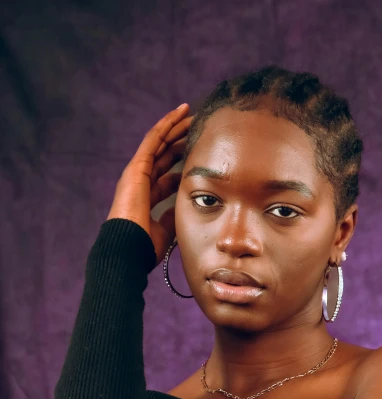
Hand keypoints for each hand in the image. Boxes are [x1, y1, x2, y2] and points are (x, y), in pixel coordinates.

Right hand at [107, 103, 193, 265]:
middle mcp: (140, 182)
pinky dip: (166, 125)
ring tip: (190, 112)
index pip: (166, 175)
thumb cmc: (144, 246)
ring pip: (159, 142)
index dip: (182, 164)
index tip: (198, 156)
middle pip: (163, 155)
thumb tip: (184, 206)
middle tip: (198, 127)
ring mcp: (137, 173)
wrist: (129, 249)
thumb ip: (172, 216)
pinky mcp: (137, 167)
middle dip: (179, 140)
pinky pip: (153, 140)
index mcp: (146, 198)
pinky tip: (179, 113)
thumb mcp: (166, 229)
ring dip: (174, 126)